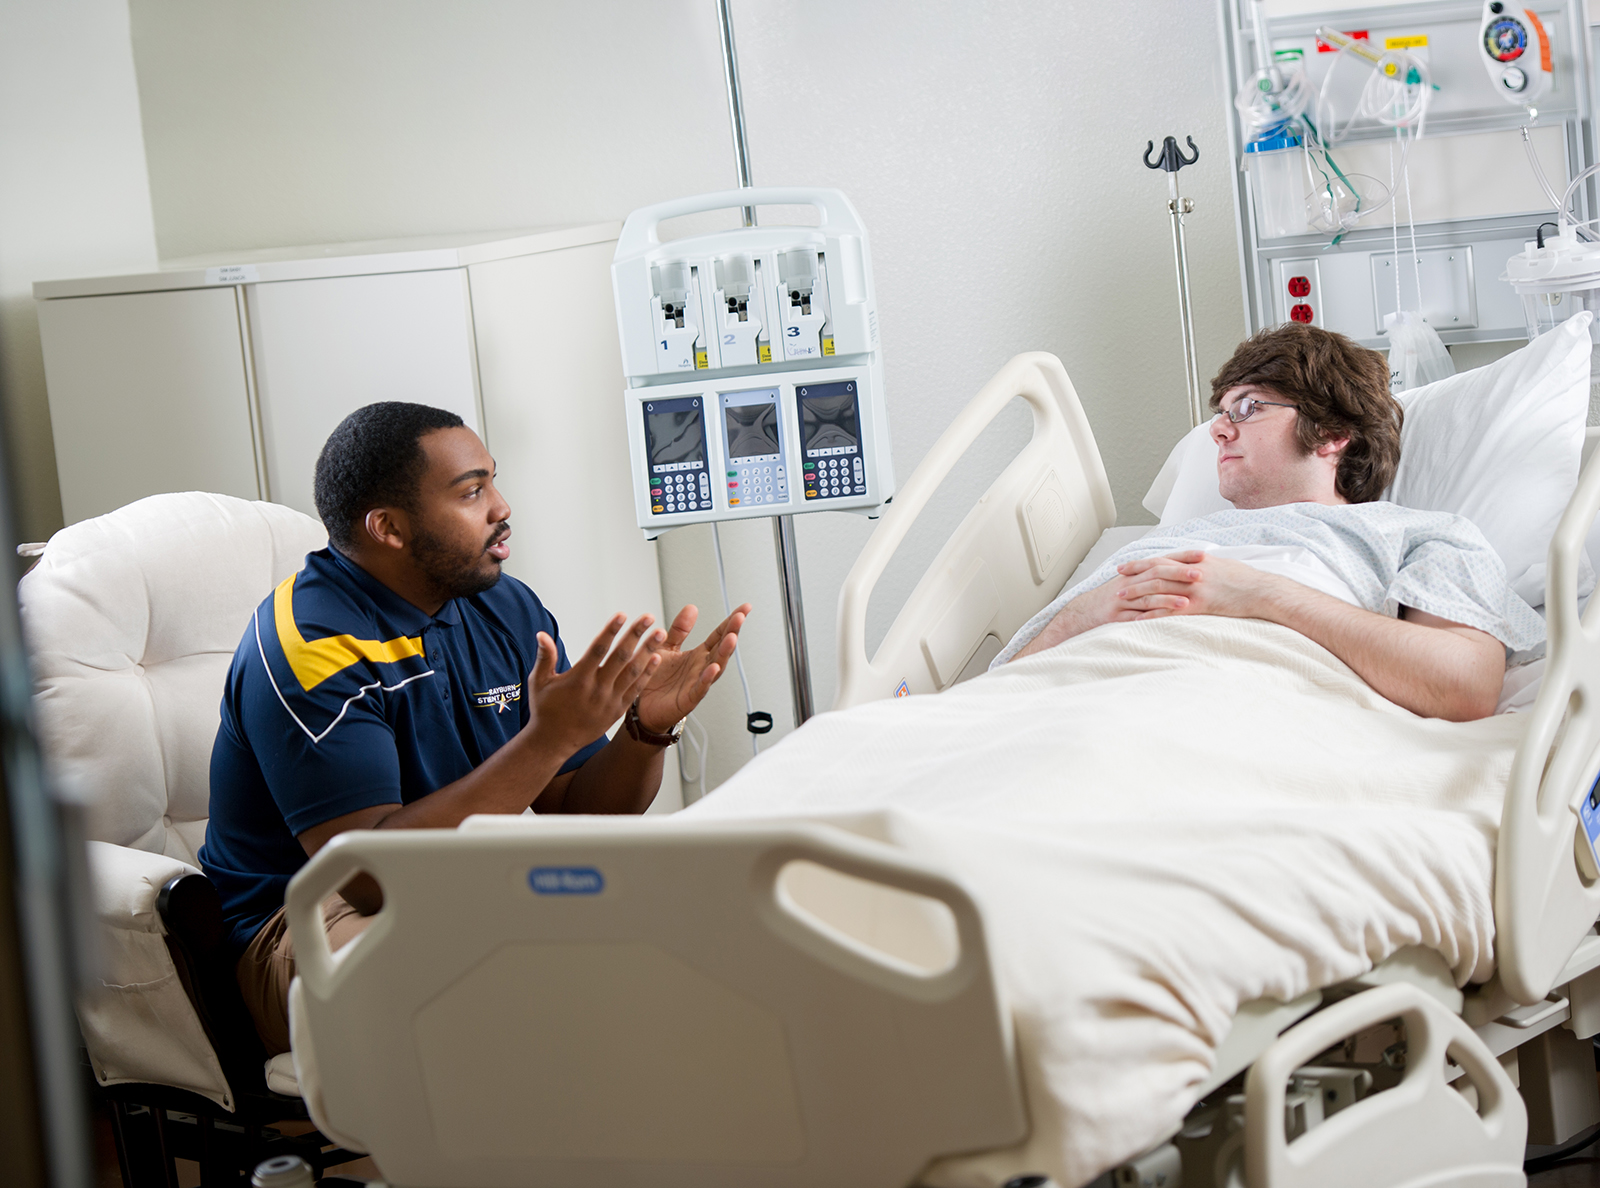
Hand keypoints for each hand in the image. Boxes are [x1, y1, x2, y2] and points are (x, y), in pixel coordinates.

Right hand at [526, 614, 661, 752]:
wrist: (554, 742)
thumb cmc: (545, 710)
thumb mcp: (539, 682)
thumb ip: (545, 657)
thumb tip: (542, 634)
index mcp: (578, 679)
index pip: (597, 649)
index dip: (610, 631)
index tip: (621, 614)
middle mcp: (596, 689)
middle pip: (620, 657)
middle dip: (635, 635)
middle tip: (649, 617)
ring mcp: (609, 700)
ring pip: (632, 672)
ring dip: (648, 651)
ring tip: (660, 634)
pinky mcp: (617, 710)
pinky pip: (635, 690)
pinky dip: (646, 674)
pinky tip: (656, 658)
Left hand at [634, 603, 749, 733]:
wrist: (642, 706)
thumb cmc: (656, 678)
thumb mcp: (666, 647)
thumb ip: (679, 630)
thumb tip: (692, 608)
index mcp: (698, 654)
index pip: (719, 635)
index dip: (731, 621)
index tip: (744, 608)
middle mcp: (702, 667)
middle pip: (721, 648)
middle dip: (732, 632)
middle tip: (740, 617)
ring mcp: (698, 682)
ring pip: (717, 667)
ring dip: (725, 653)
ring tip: (731, 638)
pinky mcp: (688, 698)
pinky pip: (700, 688)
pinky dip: (708, 679)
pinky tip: (713, 668)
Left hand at [1110, 550, 1279, 618]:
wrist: (1263, 591)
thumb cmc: (1245, 580)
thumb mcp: (1222, 566)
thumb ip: (1202, 566)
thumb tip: (1191, 566)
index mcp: (1196, 561)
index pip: (1162, 559)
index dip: (1141, 563)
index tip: (1125, 566)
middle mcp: (1192, 571)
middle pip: (1156, 571)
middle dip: (1134, 576)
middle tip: (1116, 581)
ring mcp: (1196, 588)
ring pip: (1160, 588)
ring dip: (1139, 593)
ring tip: (1121, 598)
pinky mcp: (1201, 605)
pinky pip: (1172, 610)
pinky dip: (1155, 613)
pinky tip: (1141, 619)